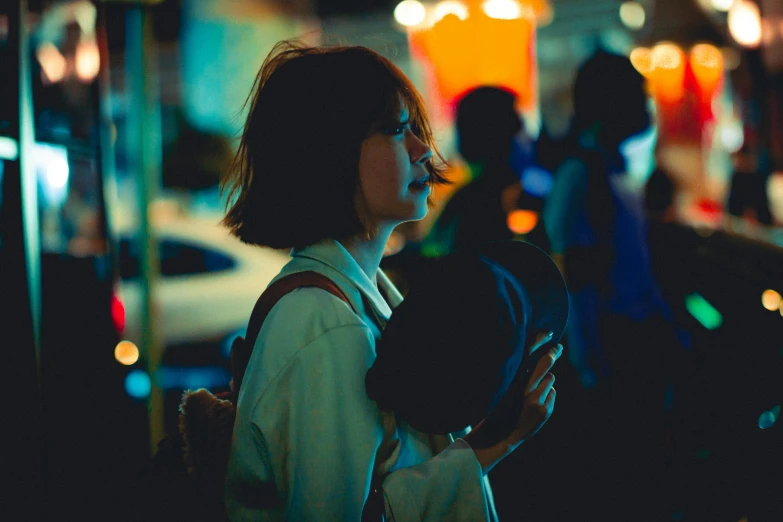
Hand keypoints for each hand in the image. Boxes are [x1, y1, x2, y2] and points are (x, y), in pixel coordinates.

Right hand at [464, 336, 561, 472]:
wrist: (505, 433)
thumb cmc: (505, 406)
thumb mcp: (508, 386)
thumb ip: (522, 374)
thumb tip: (538, 360)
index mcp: (513, 380)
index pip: (527, 355)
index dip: (538, 340)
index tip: (548, 332)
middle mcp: (525, 388)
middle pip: (545, 364)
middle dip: (552, 354)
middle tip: (558, 347)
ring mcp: (536, 399)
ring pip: (551, 379)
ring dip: (546, 383)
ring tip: (534, 392)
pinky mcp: (545, 409)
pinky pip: (552, 392)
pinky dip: (548, 395)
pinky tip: (537, 403)